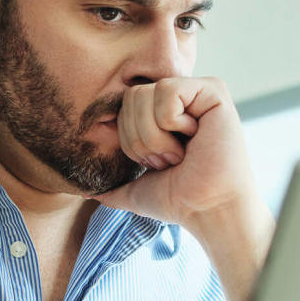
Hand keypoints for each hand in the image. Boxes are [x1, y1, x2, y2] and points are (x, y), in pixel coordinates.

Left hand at [93, 77, 273, 300]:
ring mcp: (198, 91)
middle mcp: (181, 97)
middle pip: (131, 96)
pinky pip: (168, 91)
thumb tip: (85, 192)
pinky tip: (195, 137)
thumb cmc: (179, 201)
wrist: (207, 210)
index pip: (124, 105)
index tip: (158, 163)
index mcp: (164, 112)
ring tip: (181, 151)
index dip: (131, 139)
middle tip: (170, 158)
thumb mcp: (136, 192)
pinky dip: (172, 122)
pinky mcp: (213, 90)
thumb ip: (112, 188)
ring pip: (146, 94)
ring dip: (157, 135)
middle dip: (142, 137)